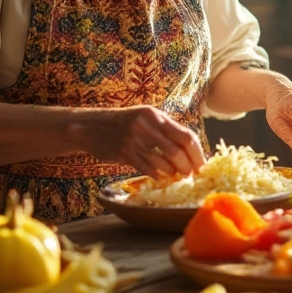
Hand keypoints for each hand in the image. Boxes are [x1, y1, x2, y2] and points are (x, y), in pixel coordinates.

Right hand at [68, 105, 205, 177]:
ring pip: (163, 162)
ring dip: (173, 172)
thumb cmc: (122, 124)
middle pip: (177, 150)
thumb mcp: (144, 117)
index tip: (202, 165)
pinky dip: (157, 175)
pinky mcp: (124, 153)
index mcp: (156, 115)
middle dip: (188, 166)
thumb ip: (165, 129)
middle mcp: (147, 125)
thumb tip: (190, 148)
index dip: (197, 153)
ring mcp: (135, 139)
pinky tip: (160, 177)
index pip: (186, 136)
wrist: (90, 126)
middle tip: (192, 175)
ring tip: (176, 176)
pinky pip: (147, 168)